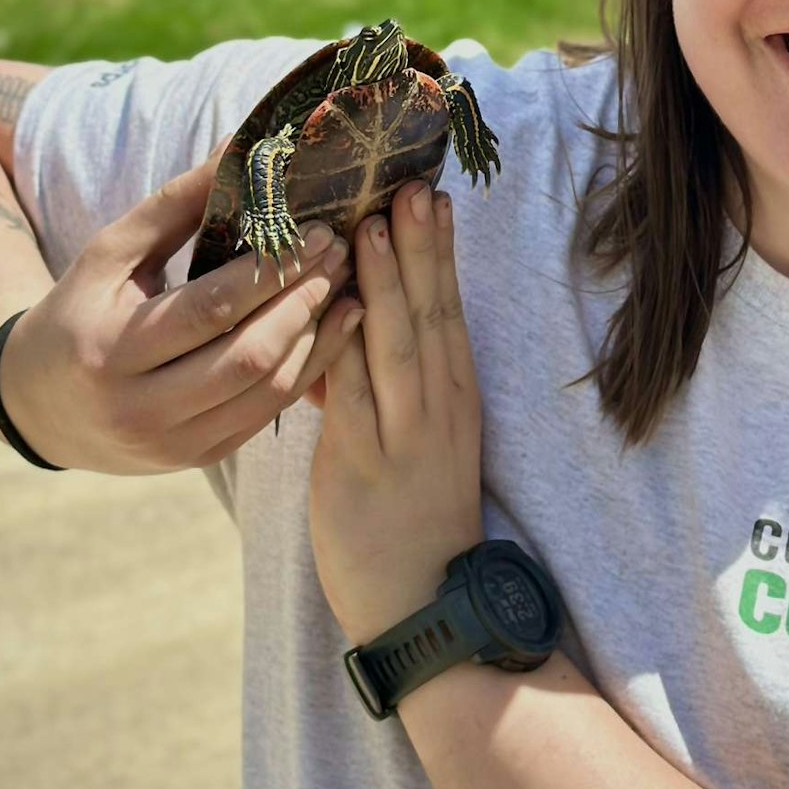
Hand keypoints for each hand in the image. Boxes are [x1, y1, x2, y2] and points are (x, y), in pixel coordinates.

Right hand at [0, 146, 353, 471]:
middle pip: (248, 358)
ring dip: (319, 339)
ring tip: (351, 289)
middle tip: (343, 256)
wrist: (38, 404)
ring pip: (267, 394)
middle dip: (305, 303)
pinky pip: (266, 416)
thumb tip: (243, 146)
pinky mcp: (196, 459)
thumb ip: (177, 204)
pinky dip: (307, 371)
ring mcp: (172, 444)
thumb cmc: (80, 309)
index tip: (320, 231)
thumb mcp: (112, 252)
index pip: (210, 308)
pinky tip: (334, 331)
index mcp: (111, 349)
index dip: (272, 271)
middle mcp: (140, 408)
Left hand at [308, 180, 483, 646]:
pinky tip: (335, 309)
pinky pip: (353, 395)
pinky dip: (344, 346)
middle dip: (419, 247)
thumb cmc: (412, 519)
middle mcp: (438, 409)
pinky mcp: (364, 466)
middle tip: (412, 183)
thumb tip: (353, 325)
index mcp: (453, 398)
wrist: (421, 604)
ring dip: (386, 282)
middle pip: (429, 313)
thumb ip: (387, 385)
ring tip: (374, 225)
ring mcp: (405, 436)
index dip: (440, 252)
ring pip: (396, 345)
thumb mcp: (415, 441)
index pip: (448, 310)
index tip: (435, 195)